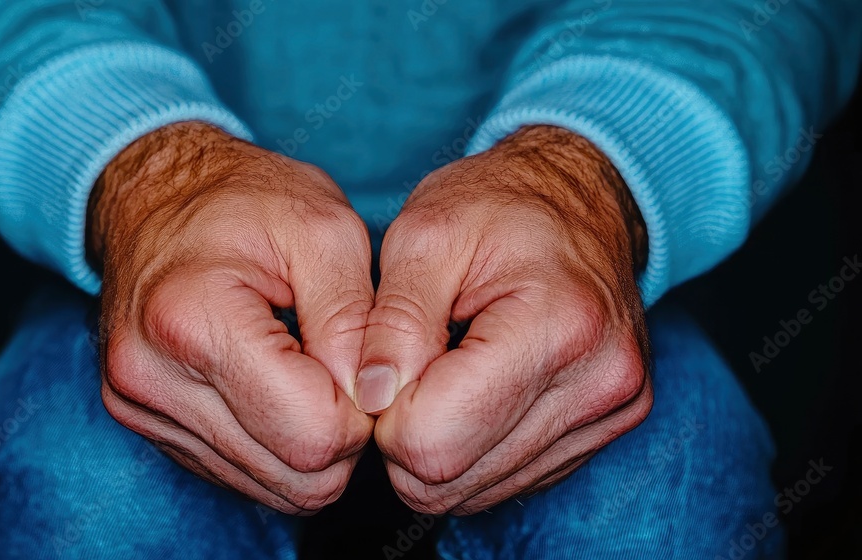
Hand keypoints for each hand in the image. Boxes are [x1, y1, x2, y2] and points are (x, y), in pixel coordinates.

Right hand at [91, 122, 373, 513]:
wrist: (150, 197)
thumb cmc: (242, 199)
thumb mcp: (324, 229)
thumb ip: (356, 319)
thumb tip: (372, 399)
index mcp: (193, 320)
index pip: (312, 434)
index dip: (363, 412)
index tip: (366, 365)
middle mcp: (151, 376)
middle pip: (293, 478)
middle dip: (342, 439)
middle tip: (347, 374)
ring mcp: (138, 405)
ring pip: (268, 488)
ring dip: (308, 446)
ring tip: (310, 375)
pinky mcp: (141, 421)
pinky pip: (236, 474)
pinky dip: (273, 445)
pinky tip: (274, 387)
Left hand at [356, 125, 652, 513]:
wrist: (582, 199)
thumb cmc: (499, 205)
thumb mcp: (423, 235)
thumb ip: (392, 322)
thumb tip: (370, 400)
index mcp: (556, 327)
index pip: (434, 442)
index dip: (384, 417)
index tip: (386, 366)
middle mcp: (599, 383)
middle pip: (454, 481)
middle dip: (406, 439)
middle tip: (408, 371)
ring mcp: (612, 412)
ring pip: (479, 492)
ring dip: (441, 446)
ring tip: (447, 372)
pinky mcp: (608, 429)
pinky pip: (511, 480)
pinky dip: (475, 447)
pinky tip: (479, 390)